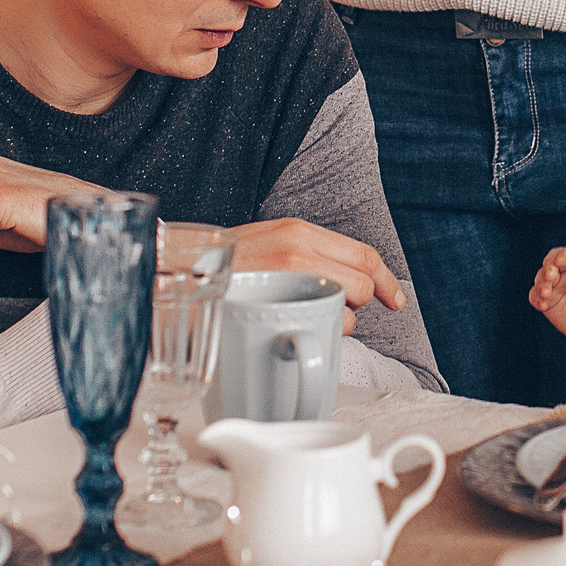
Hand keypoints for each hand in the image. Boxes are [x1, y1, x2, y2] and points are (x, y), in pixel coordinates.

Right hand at [227, 216, 404, 335]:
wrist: (170, 274)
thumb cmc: (217, 268)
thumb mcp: (264, 246)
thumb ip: (302, 256)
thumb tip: (339, 282)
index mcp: (298, 231)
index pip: (363, 253)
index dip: (385, 280)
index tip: (394, 299)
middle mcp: (298, 249)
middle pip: (362, 284)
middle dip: (358, 305)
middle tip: (333, 311)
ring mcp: (286, 278)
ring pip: (345, 309)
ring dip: (336, 322)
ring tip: (301, 318)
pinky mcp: (272, 306)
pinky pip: (319, 327)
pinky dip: (318, 334)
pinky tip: (294, 330)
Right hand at [529, 243, 565, 346]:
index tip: (561, 260)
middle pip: (553, 259)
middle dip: (549, 266)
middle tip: (550, 276)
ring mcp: (556, 282)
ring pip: (542, 276)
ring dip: (542, 283)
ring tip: (546, 294)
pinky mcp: (547, 297)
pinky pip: (535, 295)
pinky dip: (537, 298)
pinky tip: (543, 306)